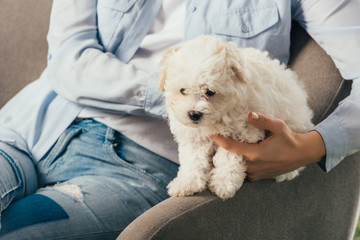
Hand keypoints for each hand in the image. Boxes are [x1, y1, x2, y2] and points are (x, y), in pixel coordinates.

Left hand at [211, 112, 325, 180]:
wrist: (302, 154)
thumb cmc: (289, 139)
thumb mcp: (278, 126)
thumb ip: (263, 120)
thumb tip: (250, 114)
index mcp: (255, 154)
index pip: (231, 147)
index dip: (219, 140)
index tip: (210, 134)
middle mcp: (253, 166)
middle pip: (230, 159)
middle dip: (220, 153)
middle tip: (212, 144)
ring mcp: (256, 174)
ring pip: (236, 168)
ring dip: (229, 160)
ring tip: (219, 152)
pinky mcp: (258, 177)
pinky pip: (243, 173)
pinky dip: (237, 166)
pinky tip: (234, 158)